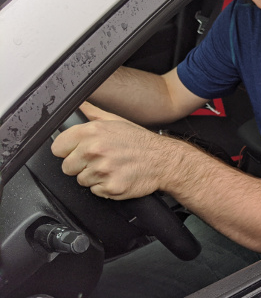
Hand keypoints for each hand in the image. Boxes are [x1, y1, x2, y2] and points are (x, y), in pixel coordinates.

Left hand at [51, 102, 182, 199]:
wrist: (164, 161)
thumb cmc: (140, 142)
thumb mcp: (117, 121)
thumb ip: (92, 113)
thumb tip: (79, 106)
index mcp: (93, 131)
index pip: (58, 147)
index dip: (69, 150)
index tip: (79, 151)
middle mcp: (95, 150)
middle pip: (67, 167)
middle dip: (81, 165)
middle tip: (101, 160)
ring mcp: (102, 170)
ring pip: (81, 180)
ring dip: (94, 177)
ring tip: (112, 168)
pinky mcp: (110, 187)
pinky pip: (95, 191)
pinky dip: (105, 187)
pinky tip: (117, 176)